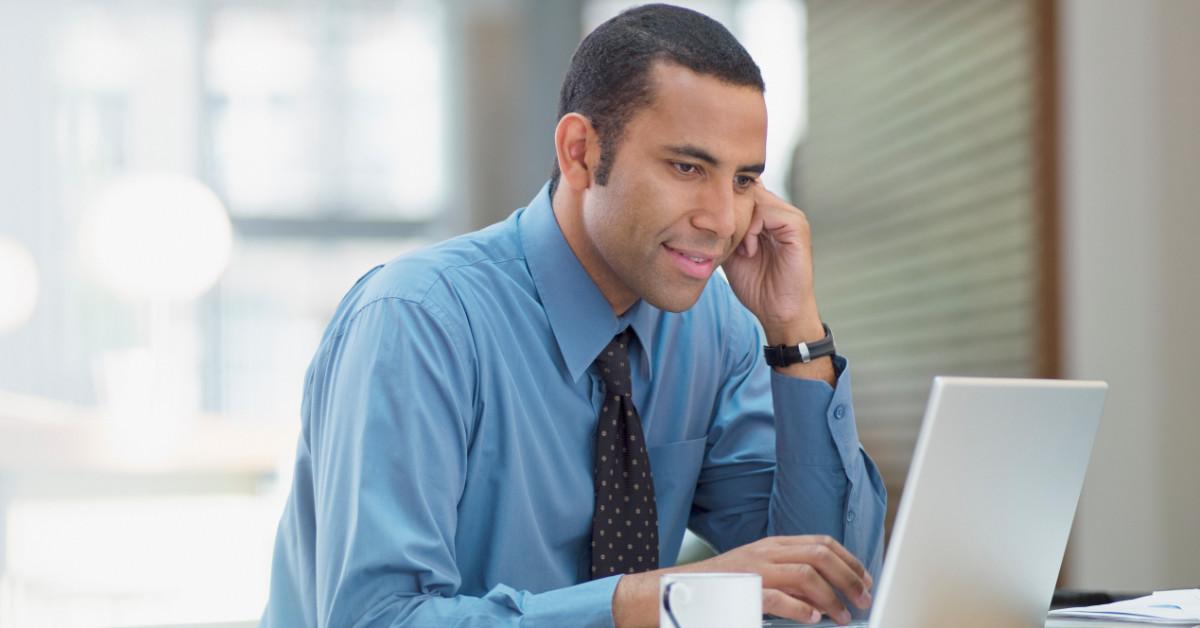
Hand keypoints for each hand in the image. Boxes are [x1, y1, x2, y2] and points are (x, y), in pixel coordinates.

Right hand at [612, 535, 873, 626]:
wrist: (673, 592)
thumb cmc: (718, 588)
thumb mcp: (756, 573)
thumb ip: (787, 577)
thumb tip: (824, 595)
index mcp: (771, 545)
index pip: (821, 542)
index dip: (850, 561)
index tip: (865, 580)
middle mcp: (765, 552)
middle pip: (820, 554)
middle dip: (849, 576)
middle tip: (863, 599)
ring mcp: (753, 570)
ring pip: (805, 573)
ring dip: (831, 597)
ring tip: (842, 616)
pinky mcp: (741, 591)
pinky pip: (777, 596)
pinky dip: (800, 608)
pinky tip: (812, 619)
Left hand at [721, 185, 833, 382]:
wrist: (778, 312)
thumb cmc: (756, 286)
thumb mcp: (729, 253)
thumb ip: (721, 232)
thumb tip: (698, 216)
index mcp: (765, 216)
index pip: (741, 191)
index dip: (721, 202)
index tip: (706, 225)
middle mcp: (779, 212)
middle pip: (747, 190)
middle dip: (728, 210)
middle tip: (720, 238)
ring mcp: (790, 217)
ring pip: (756, 197)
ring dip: (741, 222)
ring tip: (740, 249)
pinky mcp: (797, 227)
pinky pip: (768, 212)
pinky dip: (753, 229)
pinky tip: (749, 250)